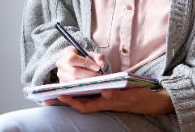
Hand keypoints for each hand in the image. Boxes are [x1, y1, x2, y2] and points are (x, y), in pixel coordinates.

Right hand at [55, 46, 104, 82]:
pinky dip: (83, 84)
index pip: (72, 58)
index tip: (97, 67)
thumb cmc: (85, 58)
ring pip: (74, 80)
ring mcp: (60, 73)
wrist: (79, 64)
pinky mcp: (62, 82)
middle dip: (89, 74)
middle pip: (74, 71)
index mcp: (67, 52)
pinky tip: (89, 82)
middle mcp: (61, 63)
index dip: (85, 63)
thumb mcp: (92, 54)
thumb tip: (100, 65)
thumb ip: (98, 57)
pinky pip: (73, 85)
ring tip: (95, 78)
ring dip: (87, 80)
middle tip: (99, 75)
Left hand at [55, 87, 173, 116]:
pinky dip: (79, 95)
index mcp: (107, 103)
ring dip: (68, 99)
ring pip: (82, 101)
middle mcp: (102, 103)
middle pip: (79, 105)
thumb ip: (118, 93)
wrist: (148, 101)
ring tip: (53, 94)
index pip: (86, 105)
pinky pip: (89, 98)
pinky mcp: (105, 97)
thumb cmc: (139, 95)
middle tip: (47, 99)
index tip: (61, 95)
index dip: (72, 102)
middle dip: (63, 103)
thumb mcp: (131, 93)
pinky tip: (71, 90)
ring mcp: (103, 101)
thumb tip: (104, 92)